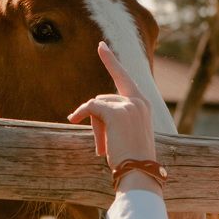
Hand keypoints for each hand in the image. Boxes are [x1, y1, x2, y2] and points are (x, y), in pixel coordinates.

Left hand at [67, 41, 156, 168]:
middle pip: (104, 99)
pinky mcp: (117, 112)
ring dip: (94, 126)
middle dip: (97, 120)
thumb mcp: (126, 134)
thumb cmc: (132, 159)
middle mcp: (139, 101)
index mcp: (144, 105)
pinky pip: (91, 107)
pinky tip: (74, 119)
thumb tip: (91, 107)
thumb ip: (115, 117)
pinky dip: (81, 113)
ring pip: (97, 105)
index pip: (125, 78)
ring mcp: (129, 105)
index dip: (111, 61)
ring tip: (103, 149)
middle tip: (102, 147)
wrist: (139, 173)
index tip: (101, 45)